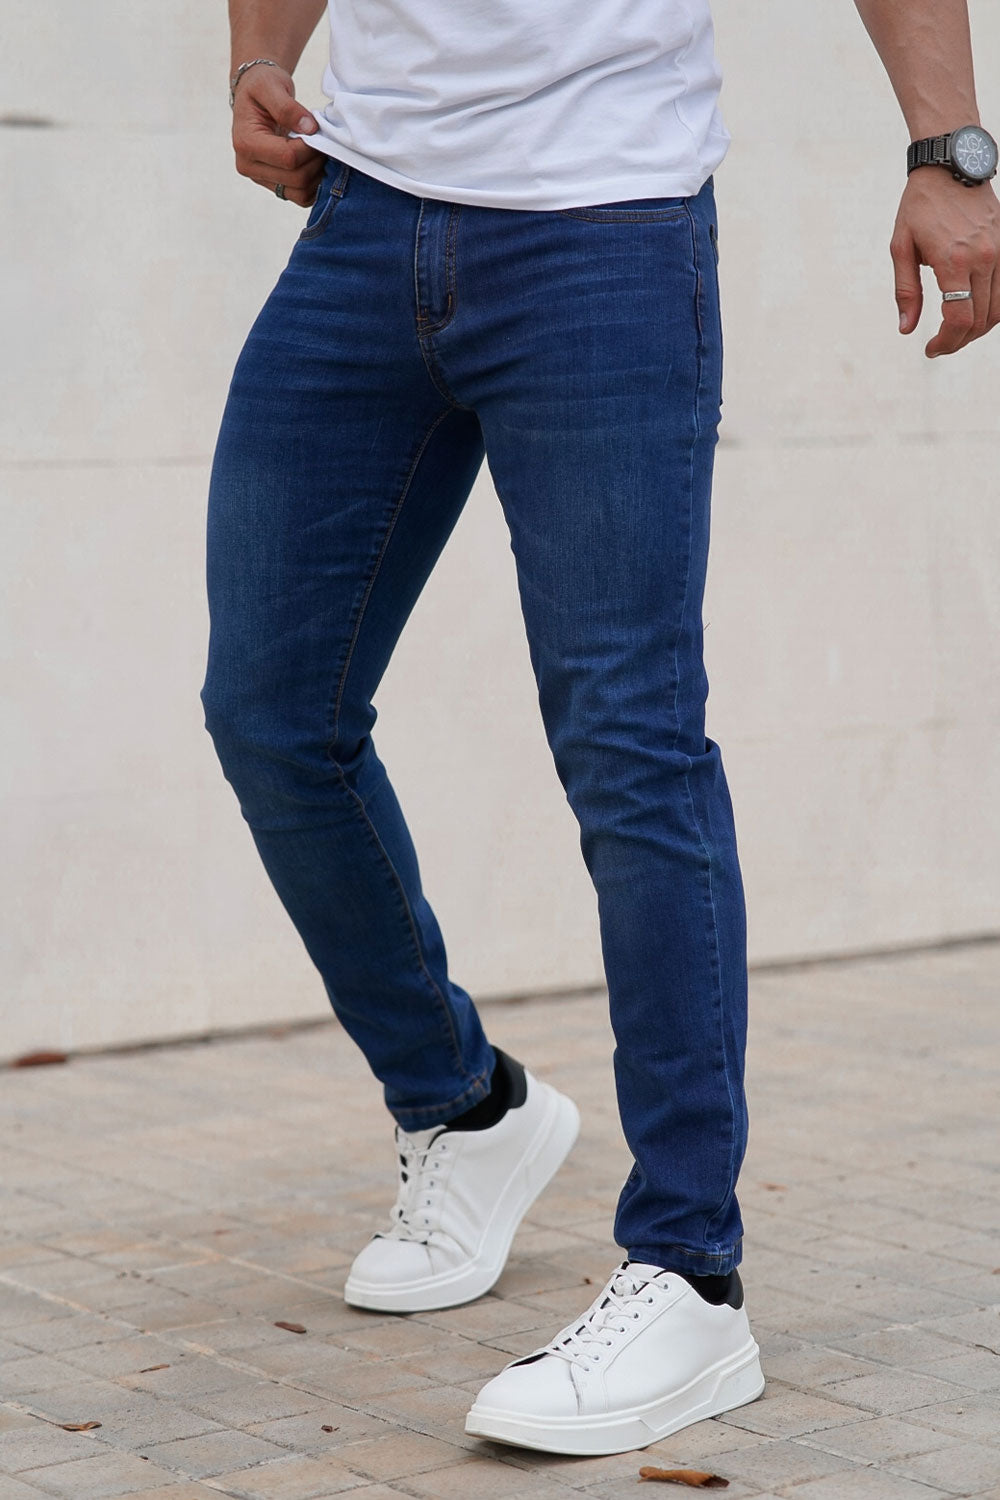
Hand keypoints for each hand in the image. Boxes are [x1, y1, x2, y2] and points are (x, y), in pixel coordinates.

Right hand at [231, 64, 324, 206]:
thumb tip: (309, 128)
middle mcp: (249, 167)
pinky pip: (301, 197)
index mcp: (246, 144)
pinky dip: (315, 185)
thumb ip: (287, 107)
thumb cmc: (261, 86)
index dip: (310, 147)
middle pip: (297, 178)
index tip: (316, 129)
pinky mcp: (274, 185)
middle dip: (316, 161)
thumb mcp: (271, 85)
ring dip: (318, 175)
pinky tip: (317, 164)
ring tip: (319, 150)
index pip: (288, 158)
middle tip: (323, 140)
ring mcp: (261, 179)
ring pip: (301, 193)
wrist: (255, 94)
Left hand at [891, 169, 999, 356]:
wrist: (951, 166)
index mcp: (953, 261)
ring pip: (997, 309)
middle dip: (959, 341)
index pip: (959, 319)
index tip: (931, 350)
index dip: (946, 343)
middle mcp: (983, 258)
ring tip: (954, 333)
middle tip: (939, 346)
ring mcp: (999, 251)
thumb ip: (905, 291)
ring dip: (977, 329)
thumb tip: (906, 329)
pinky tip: (973, 314)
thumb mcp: (901, 247)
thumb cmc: (920, 206)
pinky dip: (992, 309)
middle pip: (980, 320)